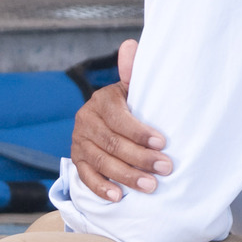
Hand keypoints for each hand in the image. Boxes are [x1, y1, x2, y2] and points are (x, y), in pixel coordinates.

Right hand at [71, 39, 172, 202]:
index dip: (139, 132)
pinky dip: (102, 188)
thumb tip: (131, 45)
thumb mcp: (131, 90)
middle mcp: (85, 120)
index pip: (118, 118)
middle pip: (112, 143)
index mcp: (101, 101)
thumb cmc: (128, 106)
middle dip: (141, 158)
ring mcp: (79, 142)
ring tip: (150, 186)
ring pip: (102, 161)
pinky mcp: (76, 160)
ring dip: (127, 176)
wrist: (105, 122)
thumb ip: (132, 72)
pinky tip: (118, 197)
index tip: (162, 143)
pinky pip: (86, 177)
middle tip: (165, 168)